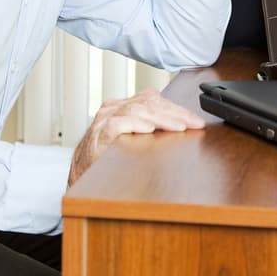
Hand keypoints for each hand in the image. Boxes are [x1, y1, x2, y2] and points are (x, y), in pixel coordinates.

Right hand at [68, 88, 204, 185]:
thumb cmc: (108, 158)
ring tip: (180, 126)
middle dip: (175, 112)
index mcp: (122, 107)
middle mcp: (112, 110)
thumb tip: (183, 129)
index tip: (195, 121)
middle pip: (148, 102)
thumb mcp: (133, 139)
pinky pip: (118, 124)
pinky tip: (149, 129)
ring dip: (162, 118)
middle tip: (194, 123)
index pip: (152, 100)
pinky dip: (135, 124)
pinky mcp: (99, 136)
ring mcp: (104, 121)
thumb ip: (150, 131)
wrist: (81, 175)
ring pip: (136, 110)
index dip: (176, 108)